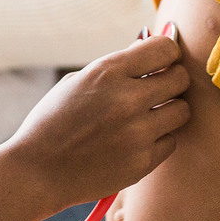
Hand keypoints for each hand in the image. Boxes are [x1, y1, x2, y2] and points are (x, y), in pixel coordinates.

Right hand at [5, 34, 189, 207]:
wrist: (37, 171)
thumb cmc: (55, 120)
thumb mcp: (78, 81)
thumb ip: (118, 67)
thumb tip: (153, 49)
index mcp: (108, 72)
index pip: (165, 49)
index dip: (166, 53)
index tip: (160, 61)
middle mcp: (127, 99)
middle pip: (180, 78)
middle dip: (171, 80)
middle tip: (158, 87)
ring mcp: (137, 133)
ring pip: (182, 110)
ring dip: (169, 110)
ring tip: (148, 114)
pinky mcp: (142, 162)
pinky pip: (171, 141)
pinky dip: (158, 139)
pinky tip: (136, 139)